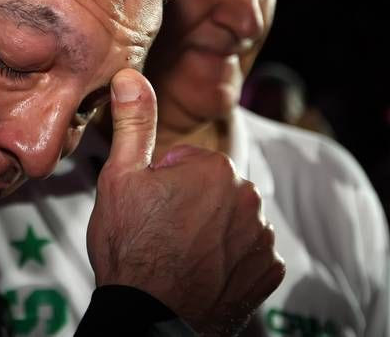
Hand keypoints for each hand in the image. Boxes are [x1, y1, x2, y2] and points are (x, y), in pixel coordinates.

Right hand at [87, 69, 284, 334]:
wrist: (149, 315)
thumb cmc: (131, 247)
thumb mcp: (120, 178)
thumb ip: (134, 123)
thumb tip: (130, 75)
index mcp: (214, 168)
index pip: (188, 164)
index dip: (162, 185)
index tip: (148, 209)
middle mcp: (249, 197)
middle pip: (214, 190)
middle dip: (191, 204)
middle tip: (160, 232)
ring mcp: (262, 238)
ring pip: (232, 220)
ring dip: (212, 231)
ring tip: (179, 255)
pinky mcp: (269, 272)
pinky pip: (250, 253)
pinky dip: (231, 260)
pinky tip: (202, 272)